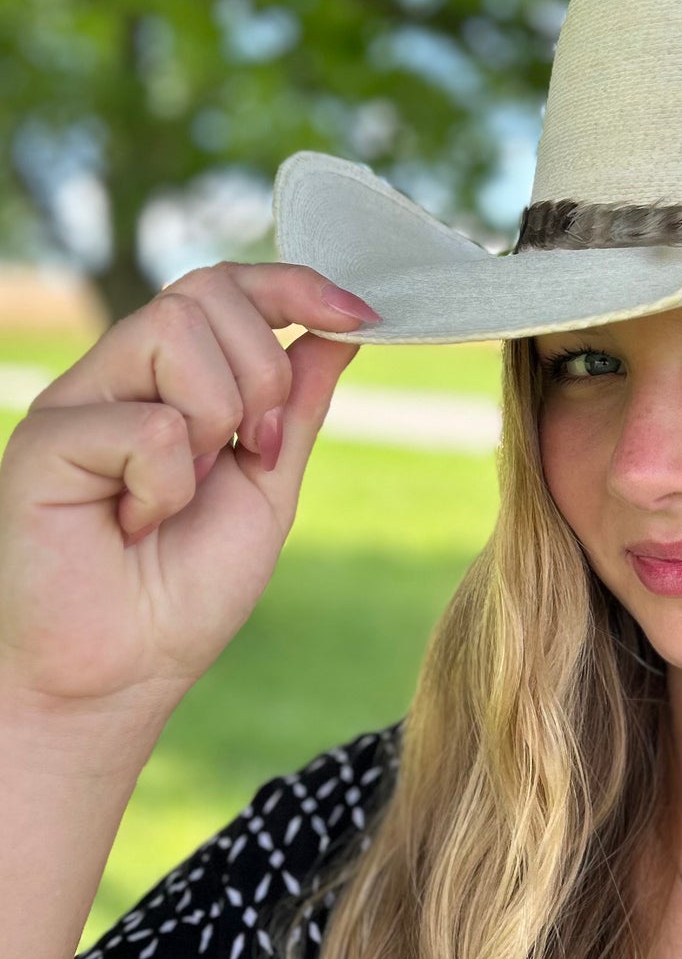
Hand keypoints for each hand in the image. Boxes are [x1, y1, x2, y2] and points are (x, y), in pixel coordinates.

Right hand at [0, 261, 377, 767]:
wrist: (123, 673)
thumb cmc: (184, 590)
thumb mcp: (268, 488)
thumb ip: (296, 408)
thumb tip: (342, 331)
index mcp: (172, 382)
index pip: (227, 288)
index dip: (294, 285)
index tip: (362, 314)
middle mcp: (119, 378)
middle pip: (205, 293)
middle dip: (264, 370)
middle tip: (257, 451)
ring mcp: (77, 403)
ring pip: (171, 328)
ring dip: (215, 416)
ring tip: (188, 490)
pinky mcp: (42, 441)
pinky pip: (143, 420)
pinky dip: (167, 482)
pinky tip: (137, 524)